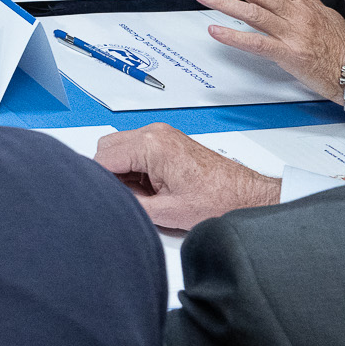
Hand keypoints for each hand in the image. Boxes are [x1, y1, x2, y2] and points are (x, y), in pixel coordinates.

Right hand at [94, 124, 278, 230]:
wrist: (245, 196)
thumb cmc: (218, 199)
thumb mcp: (166, 212)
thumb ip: (129, 204)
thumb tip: (107, 203)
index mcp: (152, 145)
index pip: (102, 158)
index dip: (99, 181)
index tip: (104, 196)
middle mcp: (155, 133)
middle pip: (106, 149)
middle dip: (109, 174)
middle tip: (127, 197)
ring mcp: (161, 135)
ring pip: (119, 149)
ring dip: (122, 172)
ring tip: (144, 193)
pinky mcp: (166, 141)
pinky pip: (135, 150)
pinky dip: (134, 169)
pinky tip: (151, 187)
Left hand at [194, 0, 344, 102]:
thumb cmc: (340, 44)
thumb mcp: (323, 11)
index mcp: (302, 3)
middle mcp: (296, 15)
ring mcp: (292, 34)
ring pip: (254, 13)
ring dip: (224, 2)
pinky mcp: (289, 55)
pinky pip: (258, 43)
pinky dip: (234, 36)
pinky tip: (215, 30)